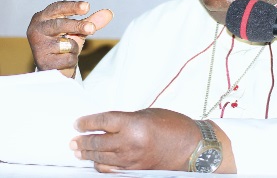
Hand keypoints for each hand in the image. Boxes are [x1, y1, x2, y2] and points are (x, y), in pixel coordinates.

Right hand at [26, 1, 112, 76]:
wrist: (53, 67)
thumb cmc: (63, 43)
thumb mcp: (78, 30)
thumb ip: (92, 21)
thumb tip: (109, 13)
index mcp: (43, 17)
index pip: (57, 8)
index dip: (72, 6)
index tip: (87, 6)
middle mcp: (36, 29)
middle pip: (59, 24)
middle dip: (77, 26)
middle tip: (92, 28)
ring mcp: (38, 45)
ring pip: (64, 44)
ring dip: (73, 48)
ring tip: (66, 50)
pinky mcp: (43, 61)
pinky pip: (66, 58)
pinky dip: (70, 60)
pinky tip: (62, 60)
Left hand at [70, 108, 233, 172]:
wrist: (193, 146)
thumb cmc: (174, 126)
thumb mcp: (148, 114)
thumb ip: (127, 120)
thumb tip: (108, 124)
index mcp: (134, 124)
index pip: (102, 122)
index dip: (87, 122)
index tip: (78, 123)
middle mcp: (130, 143)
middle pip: (97, 142)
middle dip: (83, 141)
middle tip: (74, 140)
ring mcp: (132, 160)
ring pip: (101, 158)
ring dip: (88, 154)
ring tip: (79, 150)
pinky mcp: (135, 170)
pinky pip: (111, 170)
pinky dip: (101, 165)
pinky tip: (96, 161)